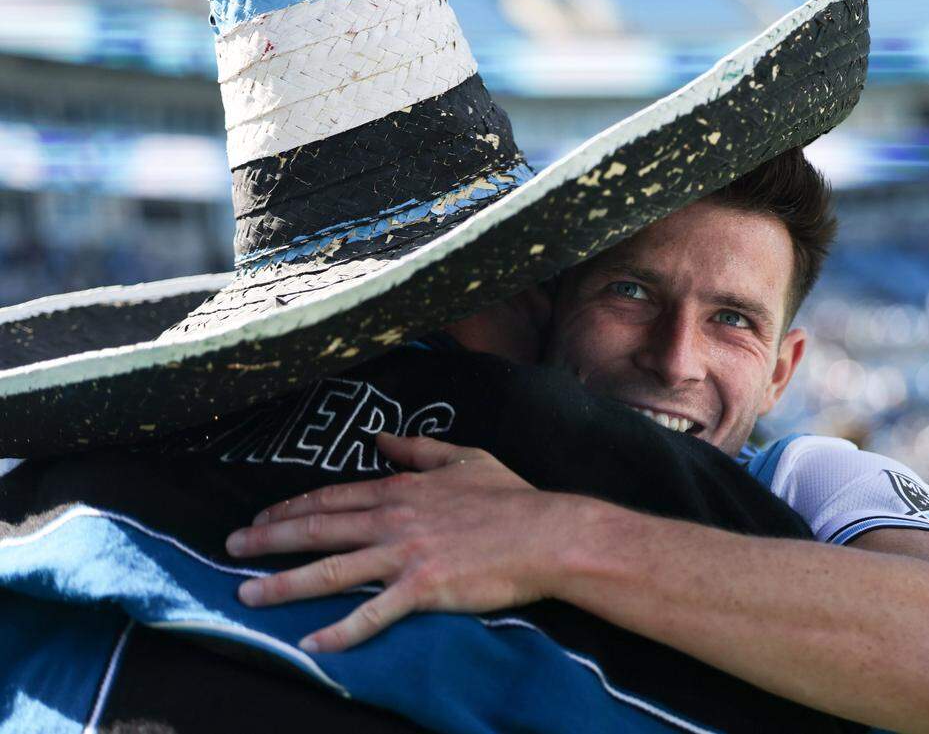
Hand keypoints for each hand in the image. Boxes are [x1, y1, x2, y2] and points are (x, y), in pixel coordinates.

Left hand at [225, 433, 569, 652]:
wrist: (545, 534)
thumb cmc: (510, 496)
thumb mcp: (464, 458)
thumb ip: (418, 448)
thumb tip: (380, 437)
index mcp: (401, 489)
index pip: (333, 497)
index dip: (292, 507)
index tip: (261, 517)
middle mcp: (393, 521)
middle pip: (318, 529)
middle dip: (268, 539)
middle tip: (230, 549)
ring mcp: (404, 556)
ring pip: (330, 570)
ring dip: (284, 583)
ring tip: (246, 594)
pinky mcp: (421, 590)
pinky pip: (371, 615)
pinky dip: (339, 633)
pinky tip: (310, 645)